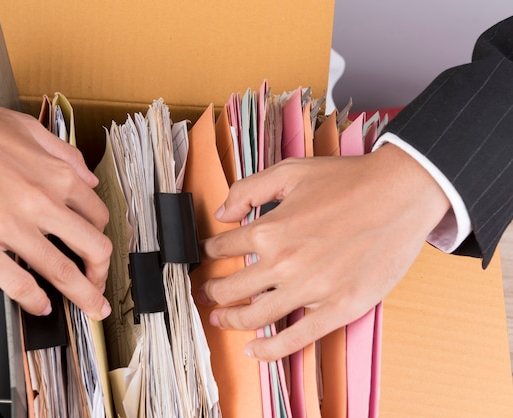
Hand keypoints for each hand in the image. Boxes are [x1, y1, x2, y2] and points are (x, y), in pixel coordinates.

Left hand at [198, 144, 450, 360]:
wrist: (402, 193)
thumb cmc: (349, 181)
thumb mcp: (291, 171)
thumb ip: (248, 190)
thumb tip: (222, 213)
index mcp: (270, 229)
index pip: (223, 248)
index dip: (209, 253)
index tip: (208, 257)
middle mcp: (285, 263)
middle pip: (231, 287)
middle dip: (212, 291)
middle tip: (207, 292)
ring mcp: (311, 289)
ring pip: (255, 316)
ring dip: (229, 320)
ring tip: (220, 318)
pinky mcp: (338, 308)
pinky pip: (296, 338)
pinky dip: (269, 349)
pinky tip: (252, 350)